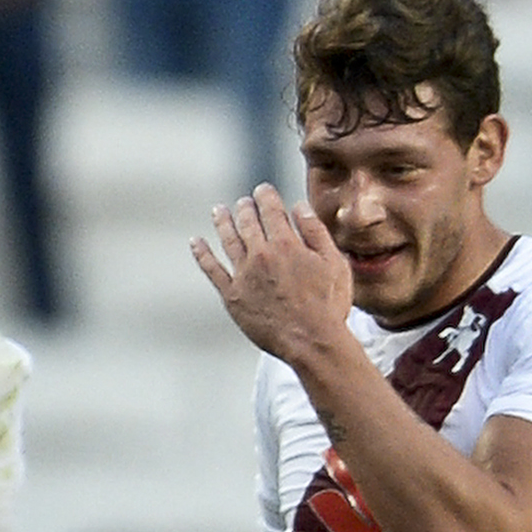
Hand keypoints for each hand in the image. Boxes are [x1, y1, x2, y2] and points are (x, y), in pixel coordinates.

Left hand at [192, 185, 354, 365]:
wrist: (312, 341)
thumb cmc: (329, 305)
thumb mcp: (334, 264)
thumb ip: (316, 233)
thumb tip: (299, 206)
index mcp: (286, 245)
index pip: (271, 211)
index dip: (266, 196)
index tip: (263, 189)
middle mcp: (260, 256)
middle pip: (247, 223)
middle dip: (245, 208)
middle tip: (244, 201)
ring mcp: (243, 275)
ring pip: (227, 240)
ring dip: (222, 222)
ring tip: (219, 210)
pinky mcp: (232, 295)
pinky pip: (211, 269)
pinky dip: (202, 253)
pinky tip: (196, 242)